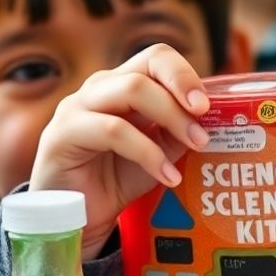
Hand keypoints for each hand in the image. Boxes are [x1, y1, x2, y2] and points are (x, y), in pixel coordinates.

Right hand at [30, 44, 210, 257]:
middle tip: (204, 131)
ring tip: (195, 148)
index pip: (155, 58)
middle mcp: (99, 89)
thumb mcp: (159, 152)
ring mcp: (76, 107)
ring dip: (171, 119)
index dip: (184, 74)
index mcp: (122, 85)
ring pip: (131, 90)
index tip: (207, 105)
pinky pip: (113, 130)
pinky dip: (148, 153)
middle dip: (182, 97)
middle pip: (145, 70)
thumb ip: (179, 131)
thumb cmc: (116, 178)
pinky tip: (167, 176)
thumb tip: (213, 118)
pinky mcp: (63, 133)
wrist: (77, 218)